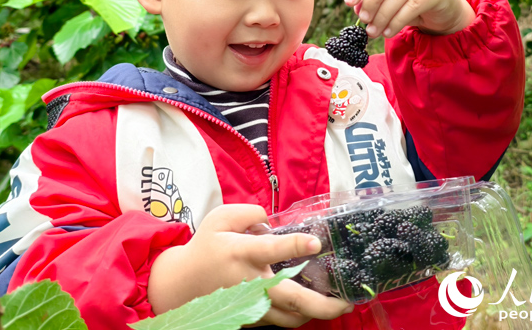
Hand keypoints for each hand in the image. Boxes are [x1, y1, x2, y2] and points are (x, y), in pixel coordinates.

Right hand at [148, 204, 352, 326]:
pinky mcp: (253, 317)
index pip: (271, 249)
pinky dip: (300, 315)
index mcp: (242, 252)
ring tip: (337, 303)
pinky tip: (314, 304)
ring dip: (316, 313)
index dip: (295, 245)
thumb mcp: (220, 217)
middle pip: (291, 298)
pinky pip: (282, 321)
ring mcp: (252, 304)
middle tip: (348, 301)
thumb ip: (250, 212)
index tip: (316, 242)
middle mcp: (250, 281)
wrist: (183, 283)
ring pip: (291, 317)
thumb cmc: (206, 246)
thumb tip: (272, 220)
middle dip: (322, 305)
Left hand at [345, 0, 474, 38]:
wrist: (444, 8)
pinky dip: (398, 20)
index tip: (348, 2)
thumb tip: (356, 8)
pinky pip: (414, 5)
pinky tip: (389, 31)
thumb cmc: (411, 0)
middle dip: (371, 0)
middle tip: (363, 19)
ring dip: (383, 15)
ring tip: (374, 31)